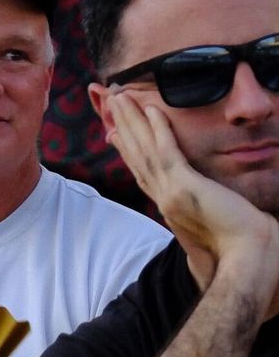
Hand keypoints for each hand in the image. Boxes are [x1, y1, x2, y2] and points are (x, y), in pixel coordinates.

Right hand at [103, 87, 278, 277]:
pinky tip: (151, 110)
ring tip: (121, 98)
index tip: (117, 132)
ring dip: (132, 122)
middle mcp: (163, 197)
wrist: (244, 258)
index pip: (143, 172)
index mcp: (169, 206)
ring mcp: (171, 192)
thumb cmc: (235, 248)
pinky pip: (167, 152)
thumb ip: (201, 214)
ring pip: (145, 151)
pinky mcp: (184, 187)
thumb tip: (205, 212)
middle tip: (112, 104)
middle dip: (123, 128)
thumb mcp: (211, 227)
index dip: (128, 150)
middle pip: (137, 157)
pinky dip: (158, 130)